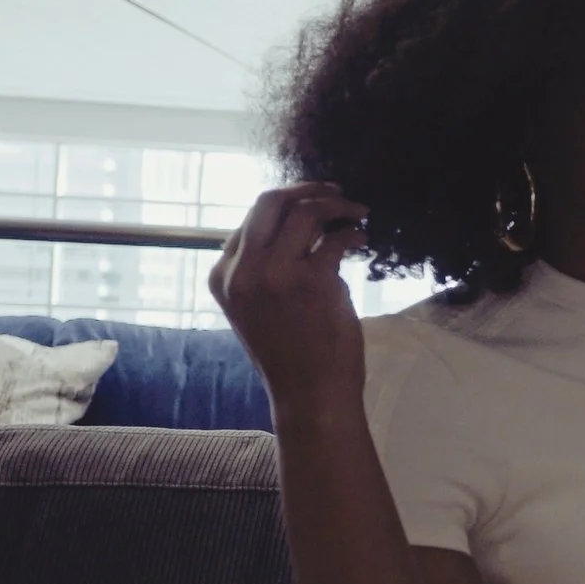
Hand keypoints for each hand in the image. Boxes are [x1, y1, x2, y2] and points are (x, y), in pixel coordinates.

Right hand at [209, 183, 370, 409]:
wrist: (309, 394)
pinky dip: (352, 233)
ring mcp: (274, 274)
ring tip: (358, 214)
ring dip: (337, 206)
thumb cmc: (292, 353)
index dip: (285, 203)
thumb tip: (303, 222)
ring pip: (304, 212)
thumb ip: (267, 267)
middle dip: (307, 189)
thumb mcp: (260, 306)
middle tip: (335, 191)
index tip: (311, 200)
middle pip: (269, 201)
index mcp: (222, 275)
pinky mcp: (311, 281)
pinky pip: (335, 238)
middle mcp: (242, 270)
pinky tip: (362, 240)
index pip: (250, 219)